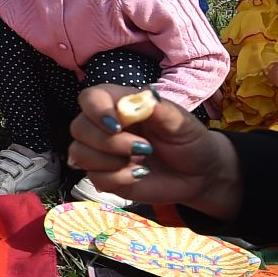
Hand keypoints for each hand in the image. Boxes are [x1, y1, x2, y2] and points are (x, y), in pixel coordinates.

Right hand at [66, 85, 243, 217]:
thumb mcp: (182, 123)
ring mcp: (101, 153)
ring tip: (142, 161)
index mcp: (120, 105)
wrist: (198, 175)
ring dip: (110, 161)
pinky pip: (94, 177)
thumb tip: (143, 98)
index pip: (90, 98)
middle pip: (78, 127)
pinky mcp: (104, 176)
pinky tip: (139, 175)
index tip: (117, 125)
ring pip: (79, 153)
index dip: (95, 110)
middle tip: (144, 149)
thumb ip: (161, 110)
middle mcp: (104, 127)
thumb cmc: (189, 141)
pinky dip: (118, 178)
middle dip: (108, 142)